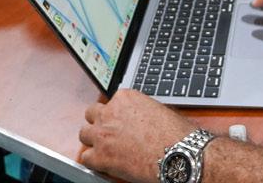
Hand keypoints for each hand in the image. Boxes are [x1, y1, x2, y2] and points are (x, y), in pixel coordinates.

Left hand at [78, 90, 192, 182]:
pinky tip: (103, 163)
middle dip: (99, 123)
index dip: (114, 114)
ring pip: (84, 134)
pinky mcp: (100, 156)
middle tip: (109, 133)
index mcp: (125, 98)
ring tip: (104, 148)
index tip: (119, 122)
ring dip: (93, 140)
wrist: (178, 154)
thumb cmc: (175, 134)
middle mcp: (110, 113)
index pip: (110, 102)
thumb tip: (139, 118)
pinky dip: (93, 161)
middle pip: (92, 114)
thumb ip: (141, 110)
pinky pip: (85, 157)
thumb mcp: (159, 110)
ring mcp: (102, 134)